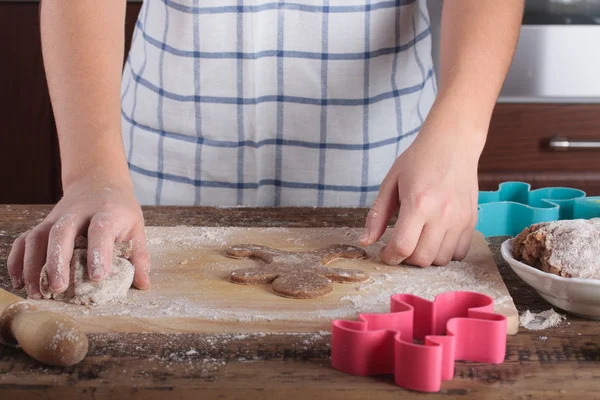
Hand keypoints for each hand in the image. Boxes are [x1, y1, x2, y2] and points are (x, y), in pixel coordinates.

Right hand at [7, 175, 149, 297]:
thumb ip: (139, 256)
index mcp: (107, 212)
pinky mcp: (43, 223)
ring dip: (33, 265)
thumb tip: (143, 285)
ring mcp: (56, 217)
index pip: (100, 229)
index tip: (97, 277)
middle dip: (57, 261)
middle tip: (58, 288)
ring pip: (38, 236)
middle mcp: (78, 213)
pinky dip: (18, 260)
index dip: (99, 252)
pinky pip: (24, 239)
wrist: (98, 181)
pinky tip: (19, 281)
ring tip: (37, 291)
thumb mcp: (136, 227)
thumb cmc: (119, 210)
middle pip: (62, 232)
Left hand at [359, 121, 480, 266]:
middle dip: (406, 259)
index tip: (385, 253)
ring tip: (418, 241)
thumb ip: (377, 215)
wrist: (453, 143)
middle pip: (422, 259)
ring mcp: (460, 219)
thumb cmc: (419, 160)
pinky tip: (435, 239)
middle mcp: (442, 214)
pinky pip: (459, 253)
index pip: (403, 247)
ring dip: (426, 258)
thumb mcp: (390, 183)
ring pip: (441, 260)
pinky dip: (445, 253)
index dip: (389, 257)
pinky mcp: (472, 220)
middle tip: (400, 246)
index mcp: (418, 203)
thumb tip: (366, 241)